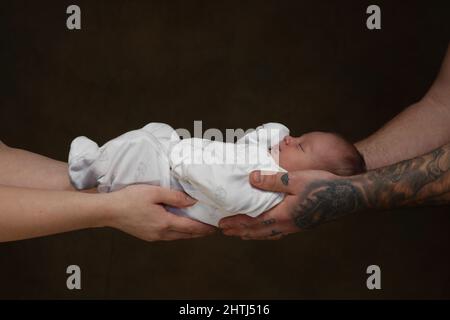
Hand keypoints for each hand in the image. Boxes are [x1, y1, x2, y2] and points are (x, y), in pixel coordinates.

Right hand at [104, 184, 215, 240]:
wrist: (108, 211)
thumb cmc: (129, 199)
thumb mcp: (154, 192)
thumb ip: (175, 196)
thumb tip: (192, 201)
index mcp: (165, 223)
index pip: (191, 227)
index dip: (204, 227)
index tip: (214, 226)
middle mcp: (161, 233)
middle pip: (186, 235)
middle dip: (199, 232)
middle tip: (211, 229)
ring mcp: (153, 236)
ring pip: (177, 237)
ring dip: (189, 233)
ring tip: (198, 228)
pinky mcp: (147, 236)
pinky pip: (168, 236)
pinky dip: (177, 232)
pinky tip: (178, 226)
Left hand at [219, 170, 341, 239]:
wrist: (348, 196)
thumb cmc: (322, 186)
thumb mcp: (295, 179)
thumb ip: (271, 180)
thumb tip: (250, 178)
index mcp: (282, 215)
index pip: (253, 222)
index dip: (236, 223)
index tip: (221, 224)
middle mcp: (287, 225)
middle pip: (258, 231)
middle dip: (240, 231)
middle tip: (225, 231)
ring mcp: (295, 226)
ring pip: (268, 234)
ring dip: (252, 233)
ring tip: (242, 233)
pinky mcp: (302, 224)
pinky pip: (279, 232)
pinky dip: (267, 232)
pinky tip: (268, 229)